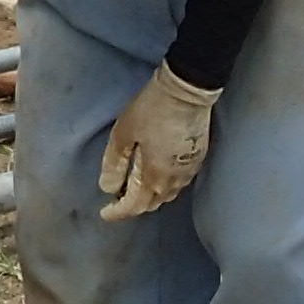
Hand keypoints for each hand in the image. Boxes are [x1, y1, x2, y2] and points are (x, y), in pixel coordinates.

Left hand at [99, 67, 220, 222]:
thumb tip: (108, 187)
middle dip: (134, 205)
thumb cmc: (152, 109)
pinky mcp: (198, 158)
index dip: (117, 212)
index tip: (105, 213)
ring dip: (150, 196)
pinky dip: (164, 185)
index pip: (134, 206)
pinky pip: (179, 182)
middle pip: (152, 203)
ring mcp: (189, 170)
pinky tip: (157, 173)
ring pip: (167, 195)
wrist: (187, 90)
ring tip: (135, 187)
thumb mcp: (123, 134)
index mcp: (153, 177)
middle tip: (118, 197)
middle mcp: (174, 180)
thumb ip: (115, 164)